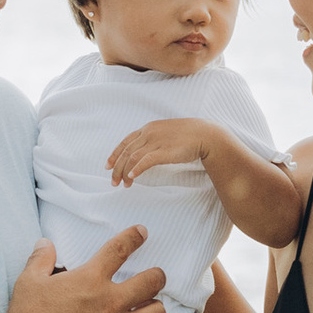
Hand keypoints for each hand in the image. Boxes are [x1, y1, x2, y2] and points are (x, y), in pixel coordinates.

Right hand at [2, 231, 165, 312]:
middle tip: (154, 277)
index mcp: (90, 279)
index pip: (119, 249)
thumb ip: (40, 260)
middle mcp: (111, 302)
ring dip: (154, 309)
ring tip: (148, 309)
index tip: (141, 232)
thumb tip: (44, 244)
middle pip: (153, 281)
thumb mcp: (28, 283)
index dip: (134, 237)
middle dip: (157, 276)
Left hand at [105, 118, 220, 187]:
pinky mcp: (164, 151)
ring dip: (125, 172)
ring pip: (133, 157)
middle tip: (113, 181)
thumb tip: (145, 151)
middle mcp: (149, 133)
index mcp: (148, 128)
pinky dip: (137, 169)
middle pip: (126, 151)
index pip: (125, 142)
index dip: (114, 154)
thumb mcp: (166, 133)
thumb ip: (154, 139)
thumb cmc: (188, 135)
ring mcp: (156, 141)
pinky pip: (146, 161)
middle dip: (117, 168)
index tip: (108, 166)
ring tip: (124, 184)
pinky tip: (132, 177)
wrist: (205, 135)